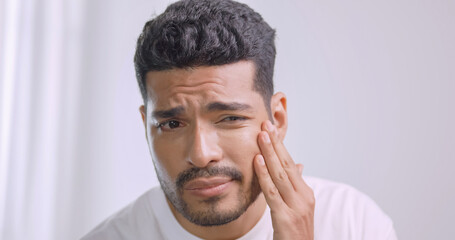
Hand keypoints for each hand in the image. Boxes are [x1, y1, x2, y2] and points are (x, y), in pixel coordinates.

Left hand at [254, 120, 314, 239]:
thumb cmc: (295, 232)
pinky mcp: (285, 217)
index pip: (291, 164)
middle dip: (275, 144)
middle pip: (287, 165)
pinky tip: (257, 161)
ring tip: (260, 136)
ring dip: (270, 153)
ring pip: (280, 174)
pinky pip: (272, 192)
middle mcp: (303, 197)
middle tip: (265, 125)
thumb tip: (298, 165)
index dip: (280, 146)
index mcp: (305, 193)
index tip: (270, 129)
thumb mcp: (298, 207)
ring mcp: (296, 207)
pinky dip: (264, 174)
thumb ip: (296, 186)